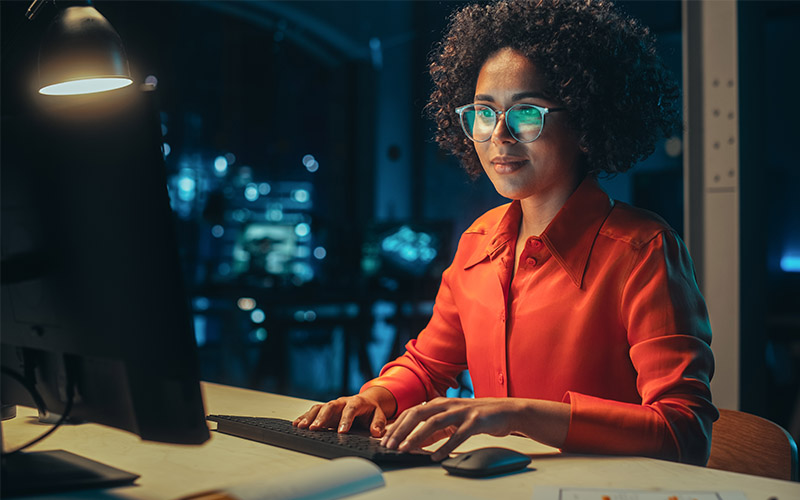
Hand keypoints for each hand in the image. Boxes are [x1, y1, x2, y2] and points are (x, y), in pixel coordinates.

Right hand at [292, 387, 395, 437]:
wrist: (366, 401)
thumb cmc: (371, 410)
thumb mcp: (379, 415)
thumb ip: (378, 423)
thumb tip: (376, 432)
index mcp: (356, 402)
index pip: (350, 410)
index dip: (346, 420)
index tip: (341, 431)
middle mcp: (342, 402)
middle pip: (330, 407)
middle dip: (321, 418)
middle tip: (314, 429)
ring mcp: (332, 405)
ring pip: (319, 408)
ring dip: (309, 417)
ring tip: (301, 427)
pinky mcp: (325, 410)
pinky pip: (313, 411)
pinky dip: (304, 417)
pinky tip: (296, 424)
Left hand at [379, 397, 521, 460]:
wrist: (504, 411)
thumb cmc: (475, 416)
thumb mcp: (450, 421)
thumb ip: (433, 431)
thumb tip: (413, 442)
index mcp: (439, 403)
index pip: (412, 412)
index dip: (397, 425)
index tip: (385, 439)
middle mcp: (447, 405)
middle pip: (418, 414)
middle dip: (401, 430)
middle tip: (390, 445)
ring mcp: (461, 411)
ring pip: (434, 423)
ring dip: (418, 436)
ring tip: (406, 449)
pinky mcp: (475, 421)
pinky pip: (458, 435)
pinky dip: (446, 446)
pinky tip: (437, 456)